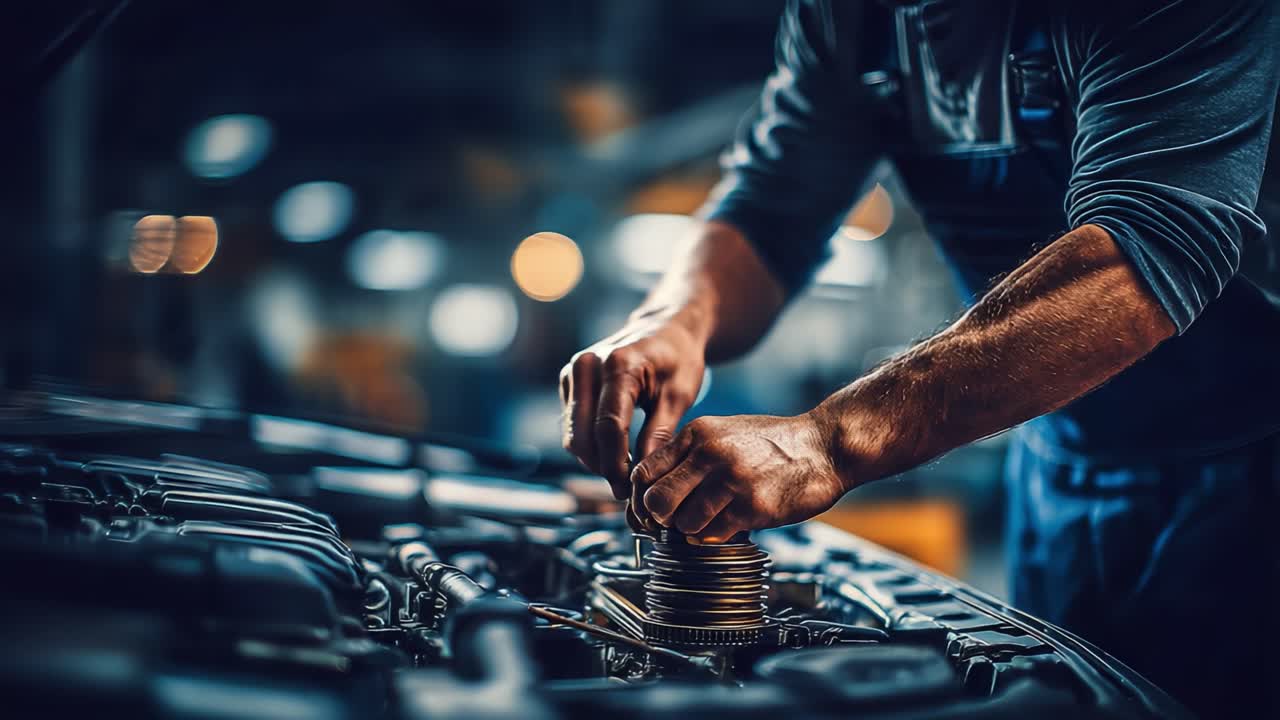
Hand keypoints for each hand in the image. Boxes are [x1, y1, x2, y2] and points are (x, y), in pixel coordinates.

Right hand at [559, 310, 708, 499]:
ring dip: (594, 460)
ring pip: (574, 435)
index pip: (609, 426)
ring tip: (624, 476)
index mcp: (618, 365)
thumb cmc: (678, 359)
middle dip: (603, 467)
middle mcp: (587, 365)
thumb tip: (643, 477)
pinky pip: (573, 426)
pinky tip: (614, 456)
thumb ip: (659, 434)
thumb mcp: (679, 396)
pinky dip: (590, 446)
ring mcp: (573, 372)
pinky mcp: (569, 382)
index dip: (617, 464)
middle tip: (627, 491)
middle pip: (583, 435)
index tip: (629, 490)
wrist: (666, 329)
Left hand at [628, 412, 850, 541]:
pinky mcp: (753, 506)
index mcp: (696, 434)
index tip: (650, 511)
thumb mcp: (723, 432)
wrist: (824, 445)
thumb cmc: (772, 443)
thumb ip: (689, 456)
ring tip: (711, 520)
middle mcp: (709, 454)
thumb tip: (654, 492)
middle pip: (657, 502)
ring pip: (684, 524)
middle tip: (676, 522)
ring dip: (693, 531)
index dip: (641, 499)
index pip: (644, 473)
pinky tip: (730, 523)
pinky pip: (714, 535)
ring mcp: (731, 480)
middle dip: (662, 519)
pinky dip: (716, 536)